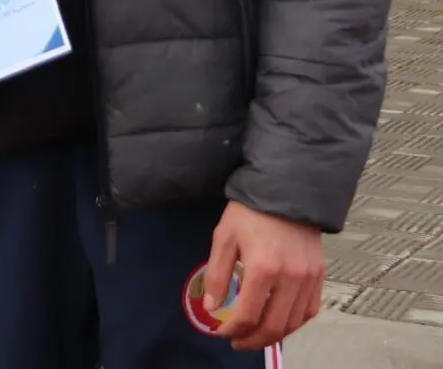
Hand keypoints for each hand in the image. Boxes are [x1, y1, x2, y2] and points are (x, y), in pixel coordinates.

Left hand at [204, 201, 326, 350]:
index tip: (221, 332)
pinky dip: (294, 322)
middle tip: (238, 342)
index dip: (233, 329)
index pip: (249, 314)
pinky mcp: (320, 275)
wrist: (286, 191)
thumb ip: (218, 275)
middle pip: (274, 325)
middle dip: (253, 340)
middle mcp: (291, 278)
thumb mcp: (224, 238)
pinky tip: (280, 322)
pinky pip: (311, 310)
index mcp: (264, 268)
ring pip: (294, 322)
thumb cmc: (249, 213)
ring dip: (274, 335)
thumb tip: (212, 308)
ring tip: (255, 336)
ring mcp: (310, 278)